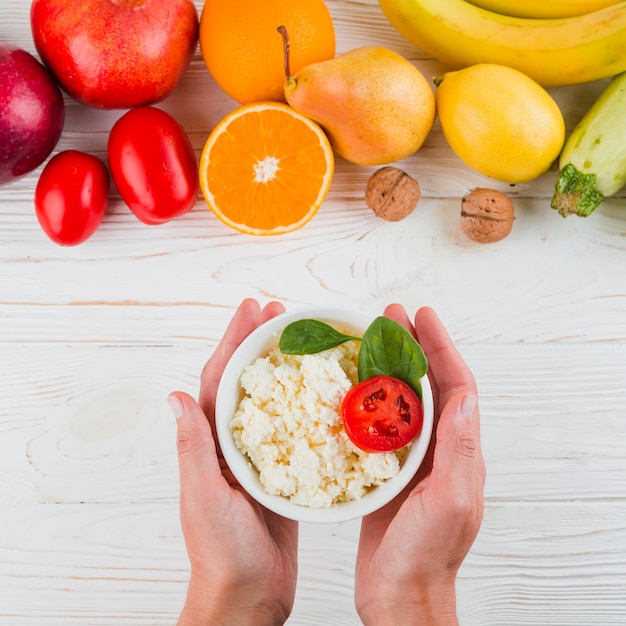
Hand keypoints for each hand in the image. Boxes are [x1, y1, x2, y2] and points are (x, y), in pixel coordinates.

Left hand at [169, 298, 297, 625]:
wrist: (248, 594)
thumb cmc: (222, 552)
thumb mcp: (205, 495)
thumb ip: (194, 447)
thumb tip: (176, 396)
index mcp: (212, 442)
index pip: (220, 379)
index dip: (235, 340)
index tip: (251, 309)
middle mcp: (233, 443)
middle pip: (246, 380)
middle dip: (259, 342)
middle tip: (281, 312)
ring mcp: (258, 455)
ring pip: (270, 399)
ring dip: (282, 366)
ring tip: (301, 339)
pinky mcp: (282, 471)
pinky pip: (293, 428)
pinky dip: (304, 404)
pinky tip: (322, 392)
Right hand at [355, 305, 484, 625]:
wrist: (399, 596)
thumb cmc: (426, 556)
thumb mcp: (449, 500)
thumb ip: (458, 448)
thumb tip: (466, 395)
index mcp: (459, 451)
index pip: (456, 385)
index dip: (440, 347)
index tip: (421, 316)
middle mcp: (438, 449)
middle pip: (428, 384)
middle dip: (412, 346)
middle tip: (389, 316)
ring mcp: (412, 459)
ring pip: (402, 399)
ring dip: (389, 366)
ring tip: (368, 339)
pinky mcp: (387, 471)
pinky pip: (379, 424)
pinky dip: (368, 399)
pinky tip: (349, 387)